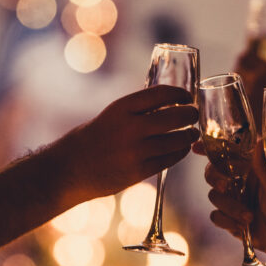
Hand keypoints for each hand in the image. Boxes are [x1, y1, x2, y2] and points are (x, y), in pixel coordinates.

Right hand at [56, 85, 198, 199]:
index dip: (180, 94)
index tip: (187, 96)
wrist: (71, 168)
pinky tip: (181, 148)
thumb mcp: (112, 115)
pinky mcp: (138, 172)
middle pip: (174, 117)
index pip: (161, 93)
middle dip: (190, 114)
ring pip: (176, 140)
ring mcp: (135, 151)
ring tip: (191, 133)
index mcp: (121, 108)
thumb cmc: (94, 137)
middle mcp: (130, 128)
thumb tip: (171, 104)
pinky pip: (169, 160)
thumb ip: (138, 110)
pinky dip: (179, 152)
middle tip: (194, 114)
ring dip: (188, 135)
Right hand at [203, 142, 265, 264]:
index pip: (225, 152)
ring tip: (249, 216)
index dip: (209, 147)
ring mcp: (232, 201)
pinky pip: (215, 217)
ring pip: (214, 196)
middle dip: (215, 176)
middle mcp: (238, 182)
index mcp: (249, 167)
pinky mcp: (230, 221)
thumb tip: (260, 140)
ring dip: (229, 206)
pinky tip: (241, 226)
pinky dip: (226, 221)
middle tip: (225, 184)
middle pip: (212, 172)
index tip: (196, 147)